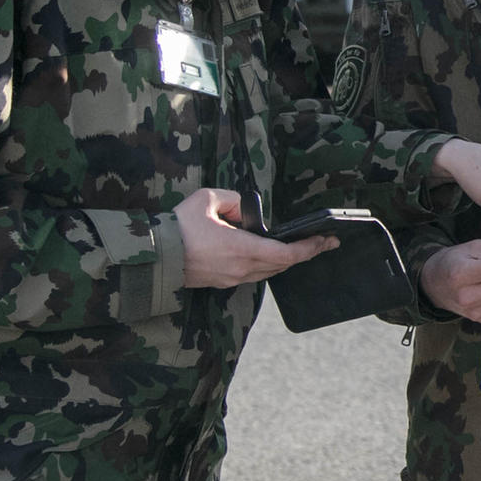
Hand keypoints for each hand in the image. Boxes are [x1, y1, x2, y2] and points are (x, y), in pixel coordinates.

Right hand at [175, 188, 334, 288]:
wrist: (155, 255)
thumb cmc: (179, 227)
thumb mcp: (208, 199)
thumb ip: (233, 199)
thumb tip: (245, 209)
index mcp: (242, 249)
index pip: (286, 253)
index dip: (309, 248)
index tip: (325, 240)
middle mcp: (241, 268)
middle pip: (282, 264)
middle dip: (306, 253)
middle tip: (324, 243)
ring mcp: (232, 278)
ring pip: (268, 271)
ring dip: (286, 260)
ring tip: (302, 248)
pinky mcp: (222, 281)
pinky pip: (253, 274)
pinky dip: (267, 264)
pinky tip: (271, 254)